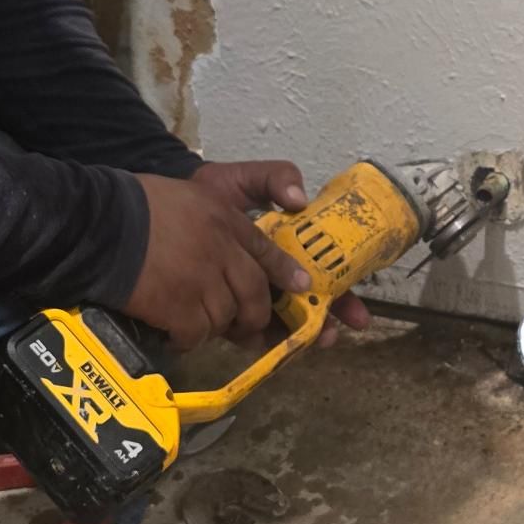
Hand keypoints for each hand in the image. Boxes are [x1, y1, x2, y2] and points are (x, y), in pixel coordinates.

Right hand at [123, 171, 311, 351]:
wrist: (99, 225)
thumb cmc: (137, 205)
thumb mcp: (188, 194)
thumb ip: (218, 213)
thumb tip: (233, 242)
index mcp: (223, 220)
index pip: (265, 250)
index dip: (284, 271)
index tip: (301, 286)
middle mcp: (220, 250)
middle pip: (254, 294)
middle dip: (256, 315)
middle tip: (248, 326)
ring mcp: (201, 281)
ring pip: (226, 318)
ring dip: (214, 326)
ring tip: (197, 323)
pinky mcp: (179, 307)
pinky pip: (196, 335)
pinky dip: (187, 339)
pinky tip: (175, 333)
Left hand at [191, 162, 370, 347]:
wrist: (166, 209)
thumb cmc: (212, 193)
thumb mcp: (246, 178)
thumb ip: (275, 178)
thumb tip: (301, 200)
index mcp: (288, 248)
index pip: (323, 273)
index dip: (342, 293)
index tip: (356, 312)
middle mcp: (275, 274)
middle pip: (309, 303)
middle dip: (325, 321)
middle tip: (332, 335)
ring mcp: (252, 294)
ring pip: (282, 321)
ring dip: (297, 334)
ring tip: (304, 342)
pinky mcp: (226, 309)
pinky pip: (248, 330)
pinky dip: (261, 340)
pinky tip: (269, 345)